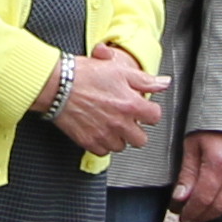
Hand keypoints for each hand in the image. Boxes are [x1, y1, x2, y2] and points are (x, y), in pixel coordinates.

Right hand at [43, 42, 161, 156]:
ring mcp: (105, 135)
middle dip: (136, 128)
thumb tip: (164, 83)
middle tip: (126, 118)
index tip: (142, 107)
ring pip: (122, 146)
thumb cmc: (84, 74)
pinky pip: (103, 151)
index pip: (155, 117)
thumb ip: (145, 80)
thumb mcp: (119, 69)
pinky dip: (102, 143)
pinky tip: (97, 129)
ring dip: (118, 137)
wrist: (57, 85)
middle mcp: (120, 123)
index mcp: (131, 105)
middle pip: (141, 139)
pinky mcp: (89, 142)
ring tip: (109, 123)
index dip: (149, 110)